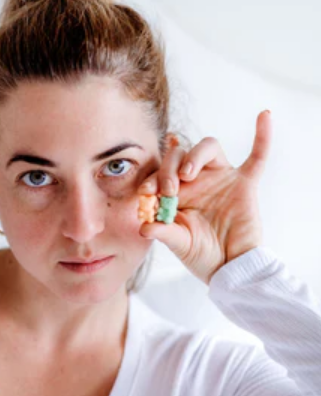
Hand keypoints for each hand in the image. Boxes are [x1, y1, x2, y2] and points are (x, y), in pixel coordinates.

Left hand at [138, 111, 271, 283]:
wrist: (231, 268)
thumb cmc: (201, 255)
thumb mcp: (179, 243)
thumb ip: (163, 232)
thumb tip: (142, 228)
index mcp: (175, 192)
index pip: (160, 173)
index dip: (151, 179)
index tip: (146, 193)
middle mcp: (196, 181)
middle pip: (180, 155)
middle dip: (169, 168)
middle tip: (169, 189)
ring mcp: (220, 179)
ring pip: (208, 147)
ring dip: (195, 155)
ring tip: (187, 175)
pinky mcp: (244, 184)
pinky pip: (257, 156)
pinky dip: (262, 136)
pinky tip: (264, 115)